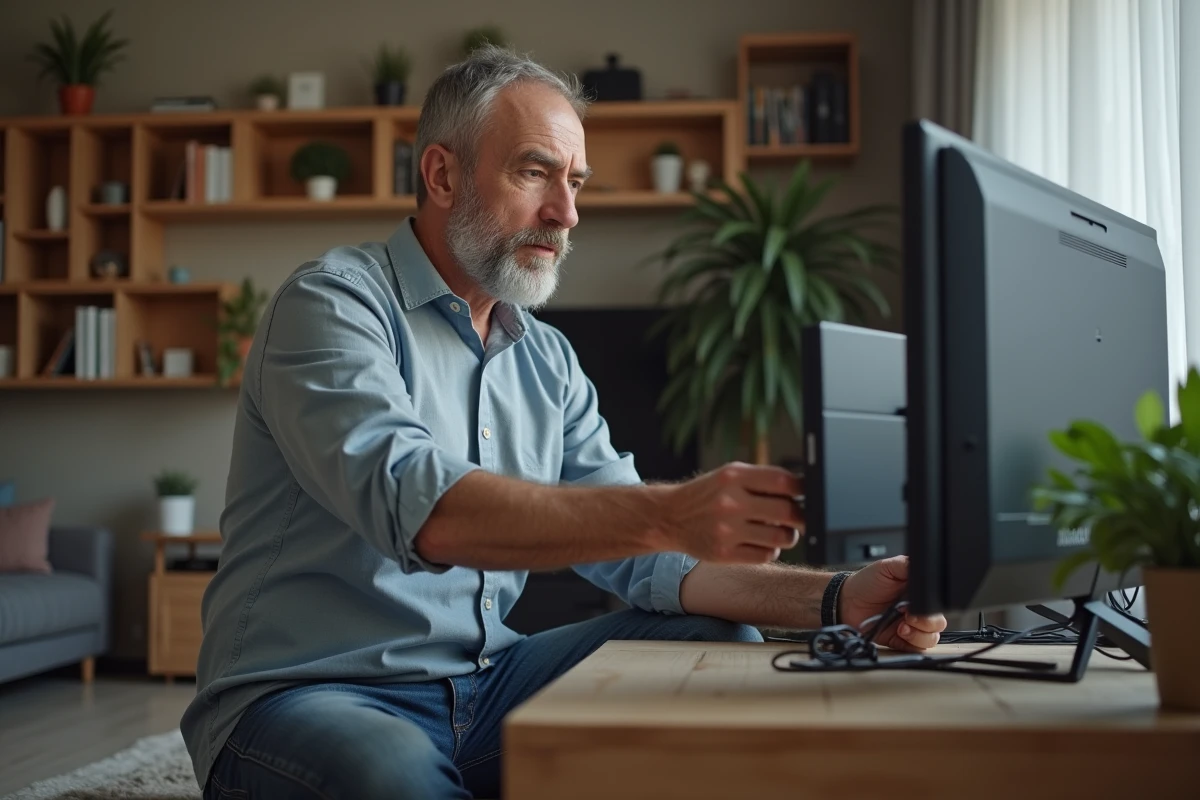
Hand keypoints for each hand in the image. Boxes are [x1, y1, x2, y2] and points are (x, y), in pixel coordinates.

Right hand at [656, 462, 802, 564]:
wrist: (670, 517)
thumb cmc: (707, 494)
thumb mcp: (729, 475)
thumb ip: (762, 479)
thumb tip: (803, 490)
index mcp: (733, 477)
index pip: (783, 482)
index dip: (802, 489)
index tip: (805, 494)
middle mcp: (730, 502)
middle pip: (787, 512)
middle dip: (800, 516)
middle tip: (799, 517)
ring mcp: (726, 530)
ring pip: (781, 537)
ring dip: (788, 536)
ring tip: (781, 532)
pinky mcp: (723, 554)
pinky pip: (765, 556)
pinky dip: (770, 550)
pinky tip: (762, 543)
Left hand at [838, 555, 946, 651]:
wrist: (846, 600)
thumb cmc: (867, 582)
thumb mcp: (889, 567)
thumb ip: (909, 566)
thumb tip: (927, 568)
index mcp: (919, 592)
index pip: (938, 602)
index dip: (932, 606)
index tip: (919, 604)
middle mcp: (918, 610)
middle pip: (938, 622)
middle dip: (927, 622)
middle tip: (908, 615)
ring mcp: (911, 626)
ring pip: (931, 638)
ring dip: (919, 634)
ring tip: (902, 626)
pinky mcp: (901, 641)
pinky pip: (916, 649)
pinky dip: (911, 643)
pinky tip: (899, 633)